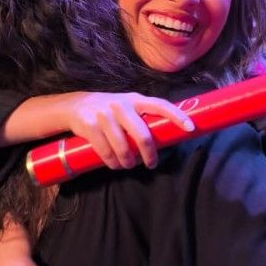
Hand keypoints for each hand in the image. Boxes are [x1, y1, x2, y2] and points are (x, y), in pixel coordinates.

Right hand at [63, 92, 194, 169]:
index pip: (160, 105)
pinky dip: (112, 163)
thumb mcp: (127, 107)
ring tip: (129, 165)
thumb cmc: (110, 110)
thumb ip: (143, 117)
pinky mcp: (90, 126)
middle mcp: (121, 105)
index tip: (190, 128)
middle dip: (149, 154)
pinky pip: (106, 152)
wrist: (75, 106)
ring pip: (123, 148)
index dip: (177, 116)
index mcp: (135, 100)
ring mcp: (105, 115)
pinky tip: (114, 164)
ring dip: (128, 162)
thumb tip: (167, 136)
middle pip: (142, 135)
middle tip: (151, 164)